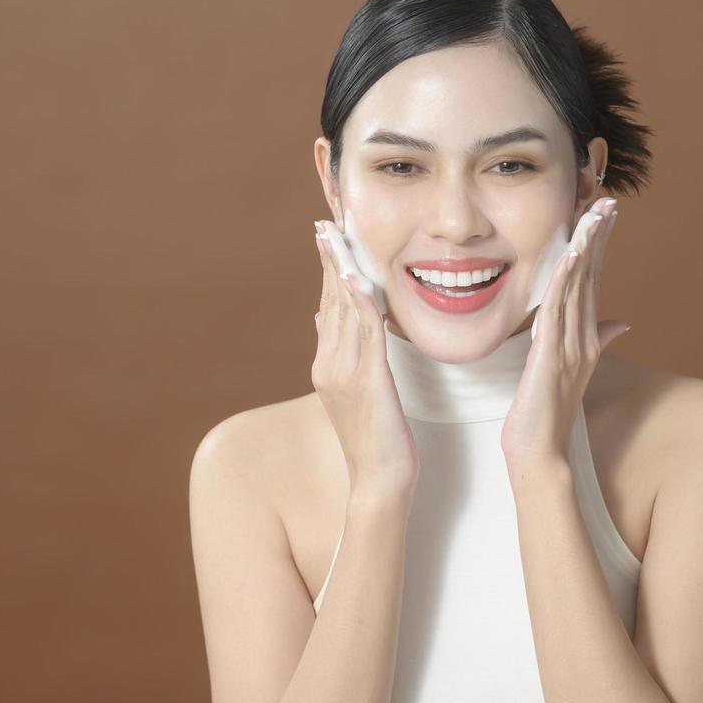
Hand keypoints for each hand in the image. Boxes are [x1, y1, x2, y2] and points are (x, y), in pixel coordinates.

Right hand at [312, 220, 418, 497]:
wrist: (380, 480)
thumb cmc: (375, 438)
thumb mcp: (352, 389)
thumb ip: (339, 351)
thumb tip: (322, 316)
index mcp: (326, 364)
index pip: (326, 305)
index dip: (326, 269)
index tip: (324, 237)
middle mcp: (329, 363)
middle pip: (329, 300)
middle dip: (328, 258)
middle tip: (325, 222)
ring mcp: (345, 371)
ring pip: (343, 310)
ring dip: (340, 270)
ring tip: (335, 236)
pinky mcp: (368, 379)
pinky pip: (364, 333)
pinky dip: (361, 302)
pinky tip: (358, 278)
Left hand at [500, 196, 630, 471]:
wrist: (539, 452)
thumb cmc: (546, 413)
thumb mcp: (570, 371)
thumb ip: (594, 342)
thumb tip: (621, 324)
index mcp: (585, 338)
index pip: (594, 281)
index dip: (600, 247)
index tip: (607, 215)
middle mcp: (583, 338)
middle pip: (593, 278)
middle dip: (600, 239)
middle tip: (610, 202)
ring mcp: (570, 347)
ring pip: (579, 288)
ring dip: (586, 250)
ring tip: (594, 216)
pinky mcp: (551, 358)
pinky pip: (559, 312)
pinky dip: (565, 282)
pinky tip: (570, 256)